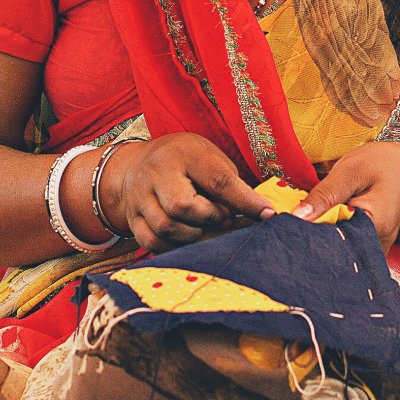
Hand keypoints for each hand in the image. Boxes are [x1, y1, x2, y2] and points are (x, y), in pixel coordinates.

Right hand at [104, 133, 274, 250]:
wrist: (135, 164)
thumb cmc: (185, 162)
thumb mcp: (209, 159)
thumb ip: (231, 185)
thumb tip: (260, 215)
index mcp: (183, 153)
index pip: (217, 180)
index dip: (245, 201)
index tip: (267, 215)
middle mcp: (156, 172)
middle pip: (182, 207)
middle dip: (209, 218)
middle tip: (221, 216)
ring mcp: (139, 196)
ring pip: (166, 227)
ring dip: (193, 234)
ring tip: (203, 225)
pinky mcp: (131, 218)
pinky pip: (152, 242)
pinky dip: (174, 246)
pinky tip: (186, 237)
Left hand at [292, 141, 399, 251]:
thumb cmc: (383, 166)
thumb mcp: (352, 170)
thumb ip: (325, 194)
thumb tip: (295, 217)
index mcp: (373, 226)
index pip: (330, 240)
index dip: (304, 235)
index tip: (282, 228)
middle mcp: (375, 247)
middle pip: (331, 253)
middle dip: (306, 243)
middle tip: (283, 232)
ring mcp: (372, 252)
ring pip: (335, 253)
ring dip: (315, 242)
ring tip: (298, 231)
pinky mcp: (366, 251)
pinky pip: (341, 251)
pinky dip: (325, 242)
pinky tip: (313, 233)